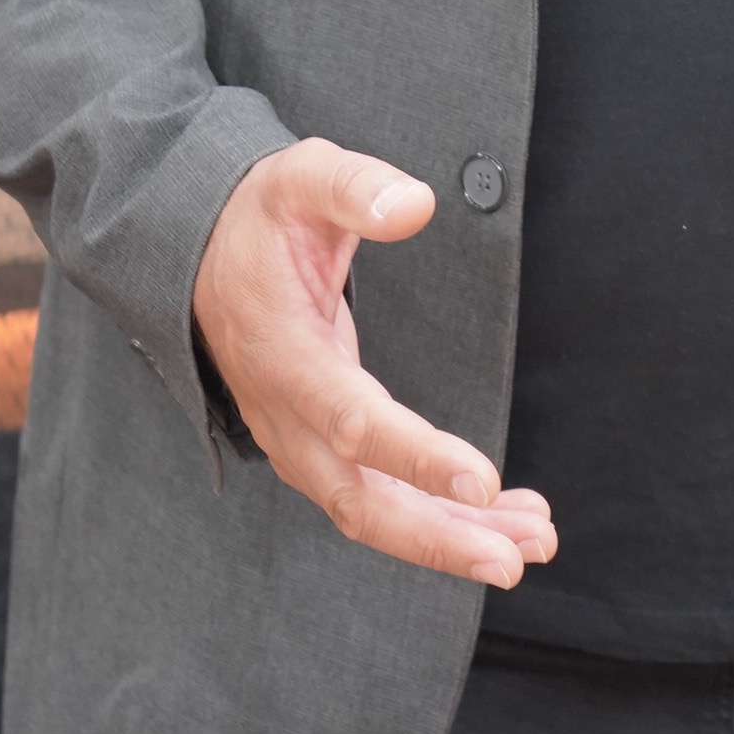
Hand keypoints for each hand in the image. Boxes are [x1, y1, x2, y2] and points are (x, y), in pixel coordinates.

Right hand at [193, 138, 556, 587]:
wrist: (200, 251)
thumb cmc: (261, 215)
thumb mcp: (301, 177)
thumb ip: (355, 189)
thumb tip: (416, 206)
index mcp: (284, 353)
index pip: (352, 420)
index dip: (416, 457)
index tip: (484, 481)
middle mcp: (286, 414)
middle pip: (360, 500)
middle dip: (439, 536)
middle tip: (519, 556)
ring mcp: (297, 439)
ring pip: (372, 512)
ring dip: (450, 537)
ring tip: (533, 540)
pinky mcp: (315, 445)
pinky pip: (374, 498)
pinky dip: (434, 517)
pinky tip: (498, 516)